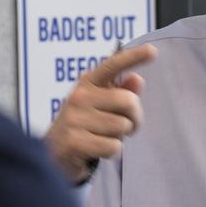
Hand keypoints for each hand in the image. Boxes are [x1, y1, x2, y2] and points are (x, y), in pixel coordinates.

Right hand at [45, 43, 157, 183]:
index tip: (153, 51)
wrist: (52, 156)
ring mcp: (75, 119)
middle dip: (135, 118)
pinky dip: (111, 152)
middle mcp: (79, 96)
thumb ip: (119, 92)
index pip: (112, 65)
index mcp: (87, 83)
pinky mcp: (74, 142)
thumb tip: (137, 79)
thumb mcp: (99, 106)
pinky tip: (96, 151)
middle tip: (126, 128)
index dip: (133, 57)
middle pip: (129, 101)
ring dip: (120, 137)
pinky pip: (113, 147)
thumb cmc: (83, 127)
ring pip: (122, 126)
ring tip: (103, 138)